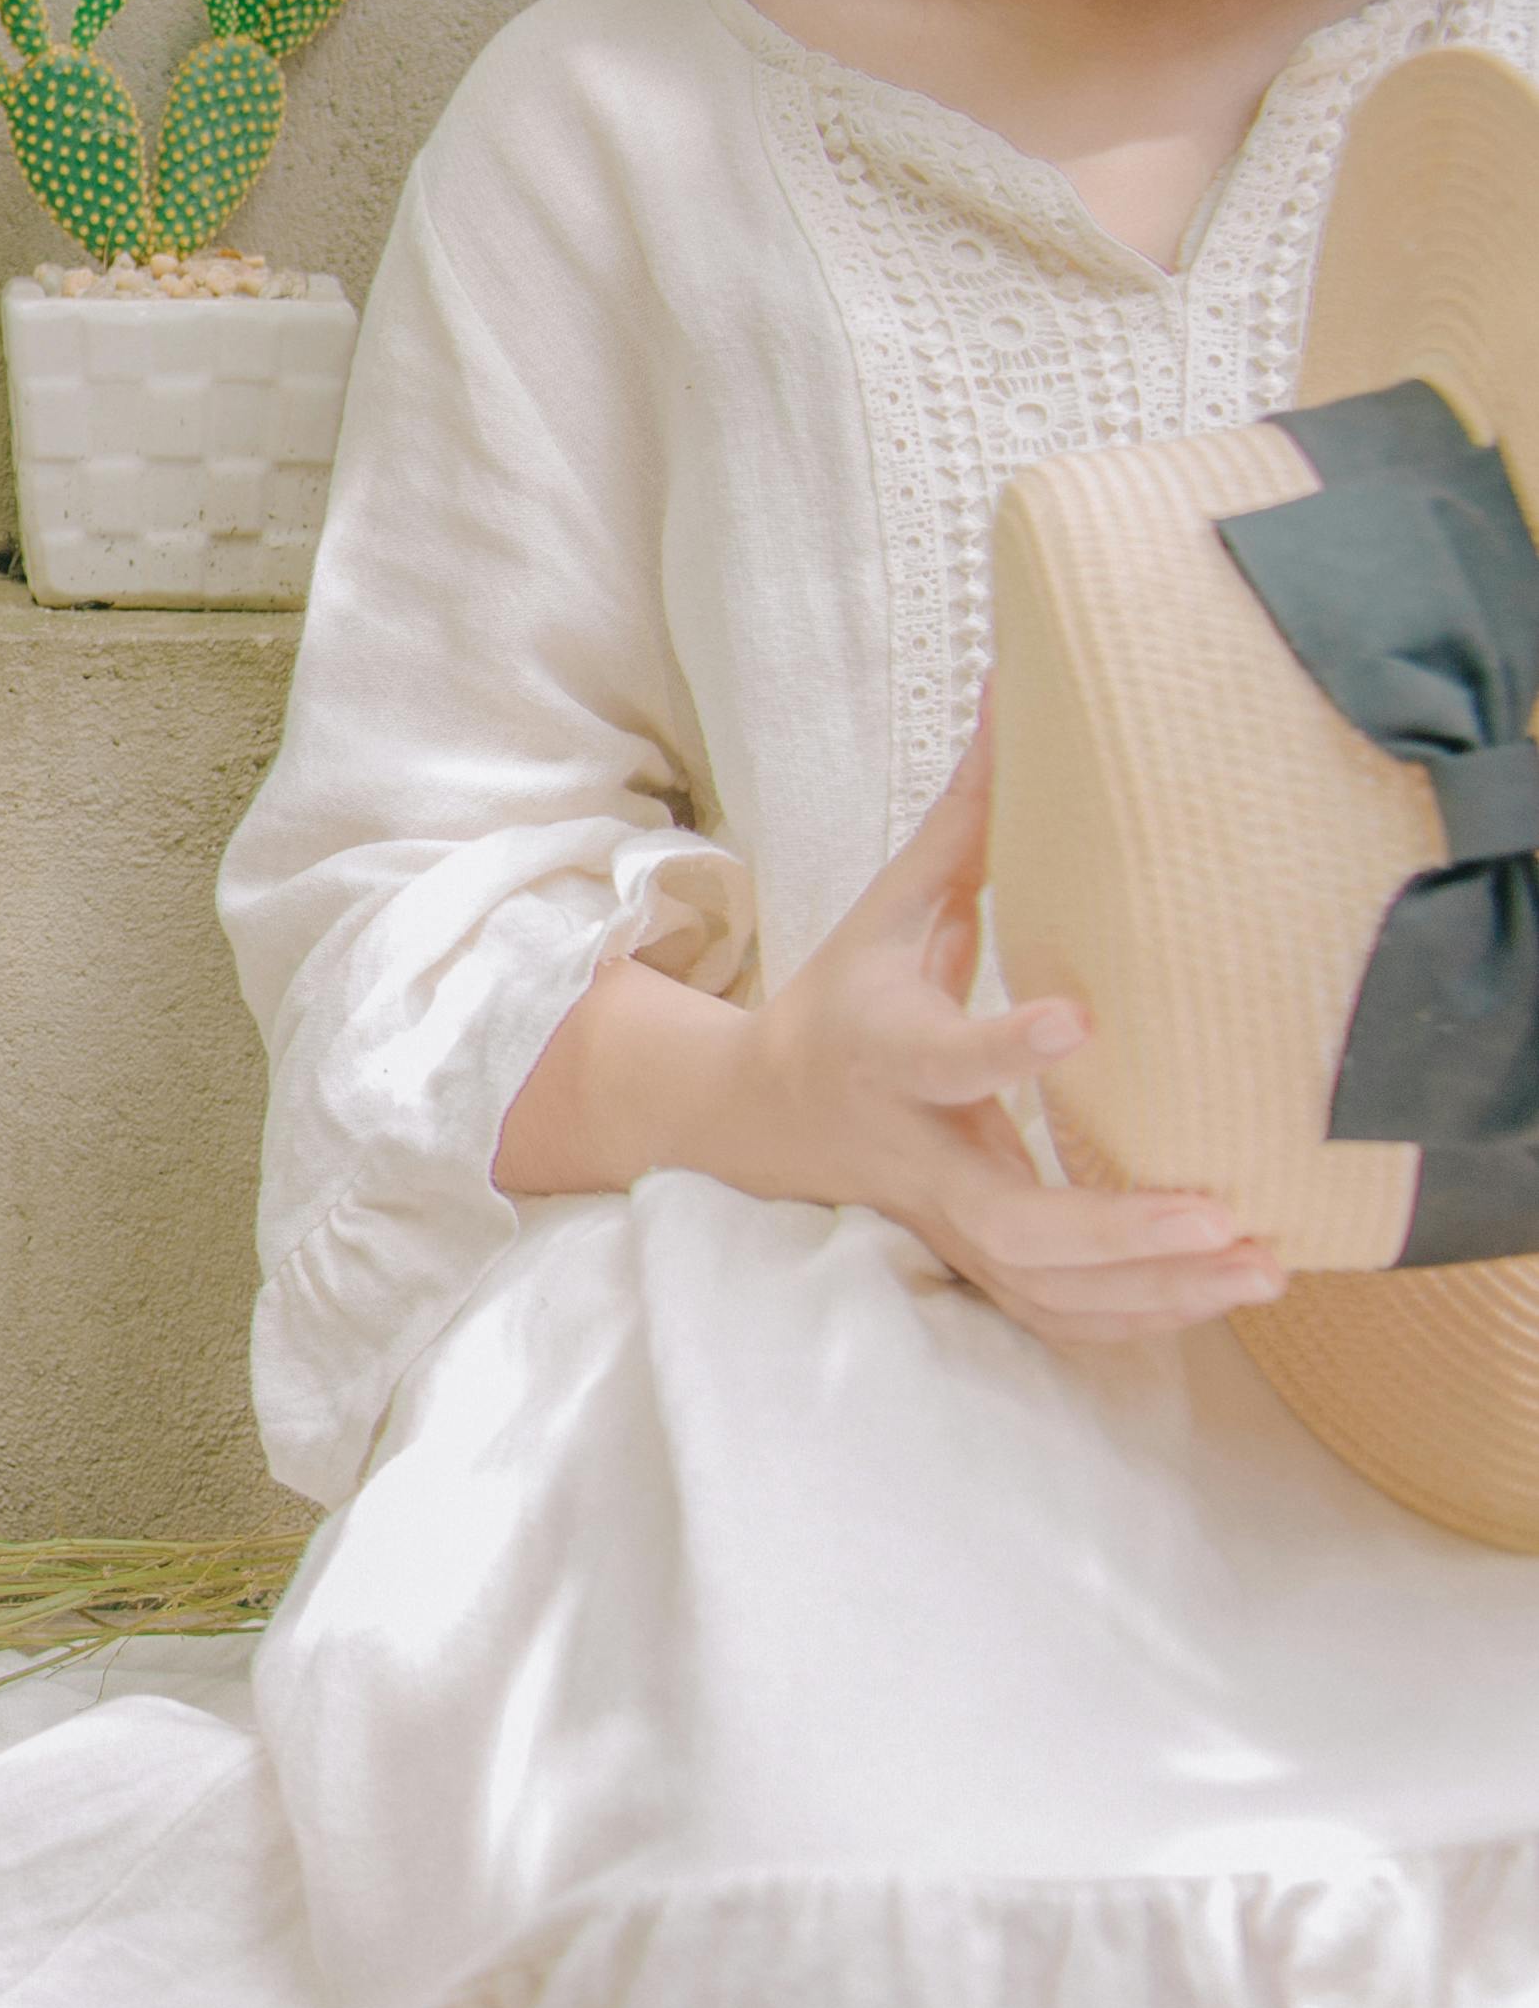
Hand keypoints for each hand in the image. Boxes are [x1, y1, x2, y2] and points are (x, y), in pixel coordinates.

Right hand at [499, 707, 1286, 1343]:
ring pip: (1038, 1285)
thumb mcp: (892, 904)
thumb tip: (1024, 687)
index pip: (942, 1056)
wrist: (751, 1116)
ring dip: (1151, 1290)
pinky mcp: (965, 1257)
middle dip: (1116, 1227)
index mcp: (883, 1049)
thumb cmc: (843, 994)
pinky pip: (1049, 1315)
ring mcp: (938, 1217)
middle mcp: (911, 1148)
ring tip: (1256, 1264)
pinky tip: (1219, 1294)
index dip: (1005, 1045)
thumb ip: (974, 816)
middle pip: (1005, 1220)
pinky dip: (1135, 1320)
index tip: (1084, 1021)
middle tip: (1218, 1212)